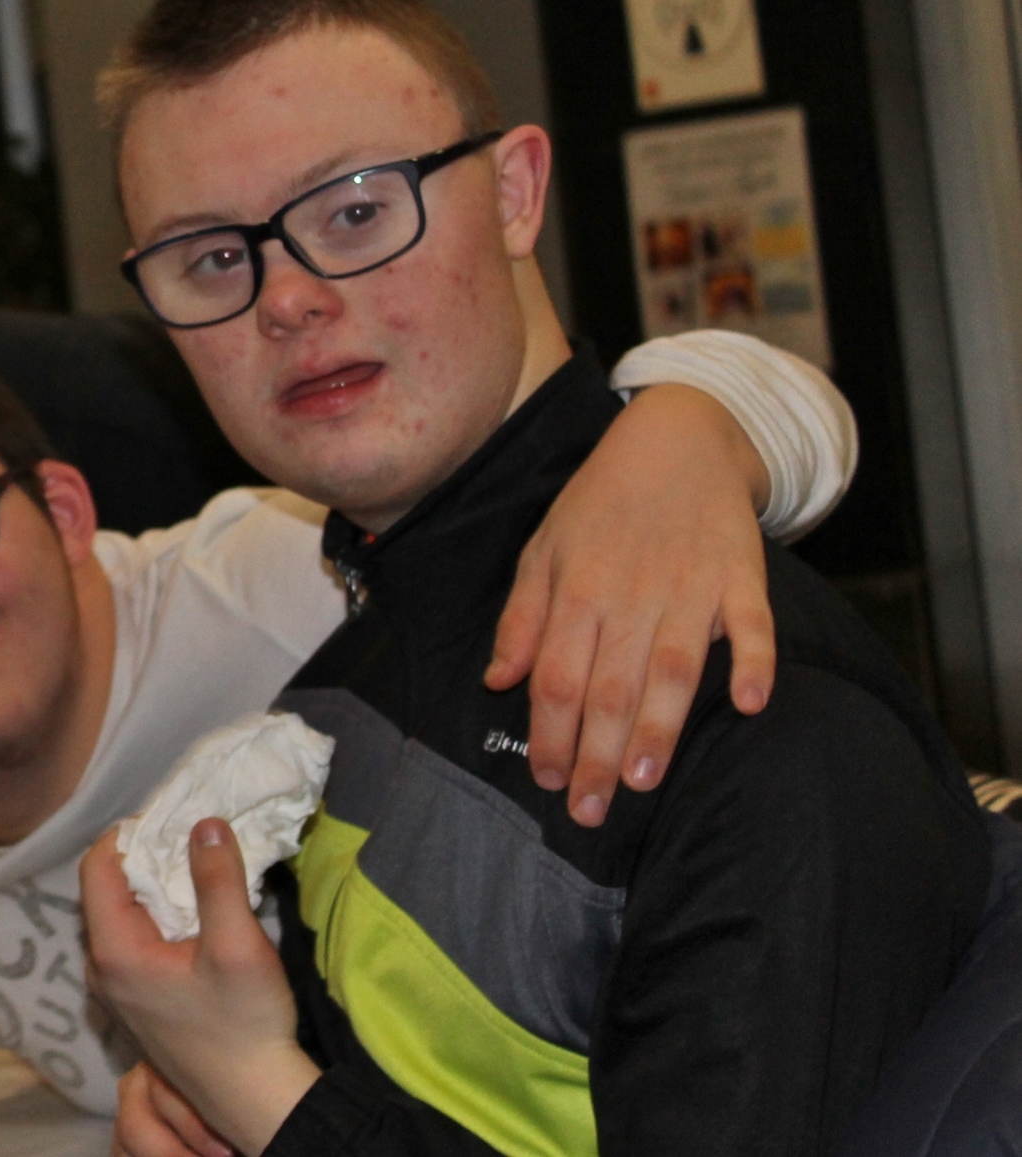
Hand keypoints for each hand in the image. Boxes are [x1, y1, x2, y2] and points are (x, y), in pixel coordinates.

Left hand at [80, 824, 315, 1153]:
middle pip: (106, 890)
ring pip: (120, 915)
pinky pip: (133, 940)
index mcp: (115, 951)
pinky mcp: (136, 1001)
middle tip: (186, 836)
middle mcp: (102, 970)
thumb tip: (204, 822)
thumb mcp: (238, 945)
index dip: (129, 834)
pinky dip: (157, 916)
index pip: (97, 867)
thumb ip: (218, 880)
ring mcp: (116, 989)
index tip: (170, 817)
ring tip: (195, 869)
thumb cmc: (245, 1027)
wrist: (253, 1099)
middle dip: (143, 857)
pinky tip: (195, 914)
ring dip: (153, 888)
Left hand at [486, 382, 776, 826]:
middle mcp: (630, 595)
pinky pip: (752, 625)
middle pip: (609, 687)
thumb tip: (498, 681)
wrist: (675, 439)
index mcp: (577, 593)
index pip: (557, 678)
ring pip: (672, 668)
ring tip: (645, 779)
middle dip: (597, 755)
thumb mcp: (543, 551)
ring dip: (659, 726)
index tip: (548, 780)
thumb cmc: (599, 504)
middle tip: (591, 811)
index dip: (550, 733)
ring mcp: (690, 587)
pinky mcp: (742, 577)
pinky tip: (748, 704)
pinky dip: (752, 662)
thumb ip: (521, 620)